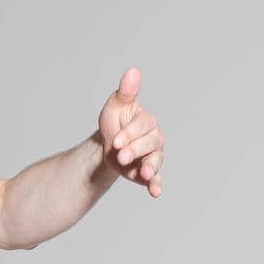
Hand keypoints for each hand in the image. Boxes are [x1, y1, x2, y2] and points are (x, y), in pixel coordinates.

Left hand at [98, 67, 165, 196]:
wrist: (108, 146)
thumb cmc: (114, 121)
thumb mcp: (116, 106)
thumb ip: (126, 91)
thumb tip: (133, 71)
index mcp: (147, 122)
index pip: (141, 127)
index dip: (129, 134)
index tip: (115, 141)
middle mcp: (154, 139)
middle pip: (148, 145)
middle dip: (134, 150)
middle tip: (120, 156)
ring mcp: (152, 157)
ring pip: (154, 162)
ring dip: (150, 169)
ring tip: (144, 174)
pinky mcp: (147, 173)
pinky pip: (154, 179)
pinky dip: (155, 185)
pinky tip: (155, 192)